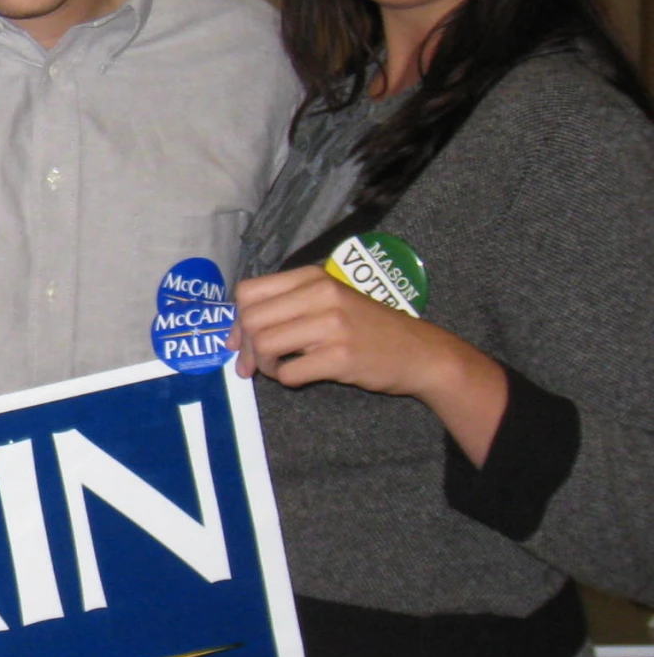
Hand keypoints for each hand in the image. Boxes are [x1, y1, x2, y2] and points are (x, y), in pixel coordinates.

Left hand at [229, 265, 506, 462]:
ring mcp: (332, 325)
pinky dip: (285, 379)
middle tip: (251, 365)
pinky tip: (300, 375)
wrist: (420, 352)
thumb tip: (238, 332)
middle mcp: (321, 294)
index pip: (248, 292)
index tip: (240, 340)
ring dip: (263, 364)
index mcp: (312, 277)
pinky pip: (288, 372)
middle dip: (245, 347)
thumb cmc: (368, 327)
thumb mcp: (330, 300)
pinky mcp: (340, 356)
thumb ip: (287, 306)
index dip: (236, 320)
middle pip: (251, 319)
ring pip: (265, 344)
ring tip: (278, 369)